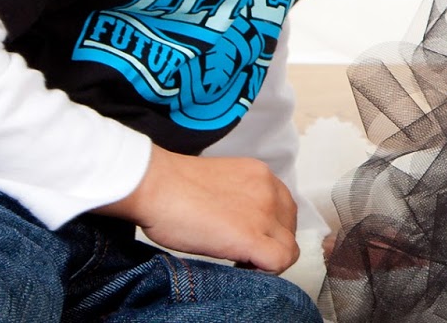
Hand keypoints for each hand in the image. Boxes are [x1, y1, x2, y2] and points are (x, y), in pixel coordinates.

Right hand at [97, 145, 298, 271]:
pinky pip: (281, 260)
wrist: (157, 186)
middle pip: (289, 226)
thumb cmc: (173, 187)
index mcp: (259, 175)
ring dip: (270, 258)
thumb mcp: (220, 184)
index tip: (249, 236)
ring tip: (242, 261)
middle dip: (272, 242)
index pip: (283, 207)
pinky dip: (269, 271)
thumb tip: (239, 220)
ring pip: (289, 246)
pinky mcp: (252, 236)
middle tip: (244, 251)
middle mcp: (268, 190)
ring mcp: (263, 213)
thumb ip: (240, 197)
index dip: (269, 227)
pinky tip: (244, 268)